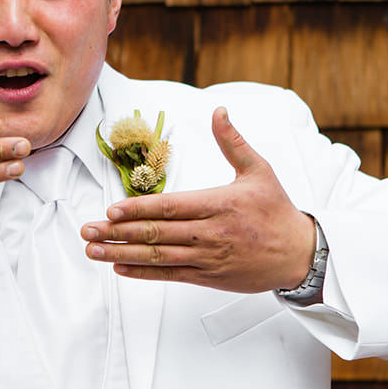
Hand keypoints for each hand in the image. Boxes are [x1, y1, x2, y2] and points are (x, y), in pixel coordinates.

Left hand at [80, 107, 315, 292]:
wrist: (300, 253)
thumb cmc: (277, 210)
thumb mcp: (259, 171)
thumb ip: (233, 143)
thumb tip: (218, 111)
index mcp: (220, 204)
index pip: (171, 207)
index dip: (139, 209)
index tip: (112, 210)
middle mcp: (211, 233)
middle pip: (157, 234)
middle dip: (118, 232)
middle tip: (87, 230)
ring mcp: (209, 258)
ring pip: (159, 257)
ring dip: (122, 253)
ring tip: (93, 250)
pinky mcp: (209, 277)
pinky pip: (170, 276)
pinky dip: (143, 273)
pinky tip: (119, 266)